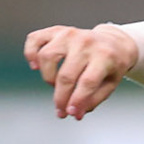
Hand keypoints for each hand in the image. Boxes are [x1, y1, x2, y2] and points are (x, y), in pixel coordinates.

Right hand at [23, 23, 140, 119]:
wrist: (112, 42)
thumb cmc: (110, 66)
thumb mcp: (110, 84)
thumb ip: (93, 100)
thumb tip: (75, 113)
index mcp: (104, 56)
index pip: (87, 82)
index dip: (77, 101)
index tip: (71, 113)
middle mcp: (86, 42)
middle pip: (66, 75)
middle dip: (61, 98)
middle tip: (61, 110)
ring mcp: (69, 34)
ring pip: (47, 56)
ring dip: (48, 77)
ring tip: (55, 84)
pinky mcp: (56, 30)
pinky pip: (34, 40)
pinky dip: (30, 54)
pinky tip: (35, 66)